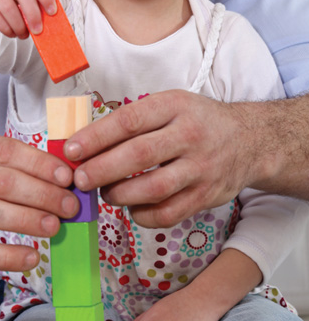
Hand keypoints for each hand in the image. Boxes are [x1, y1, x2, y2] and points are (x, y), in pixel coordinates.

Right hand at [0, 132, 77, 273]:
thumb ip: (20, 168)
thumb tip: (67, 178)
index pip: (7, 151)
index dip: (39, 164)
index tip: (67, 177)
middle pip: (3, 182)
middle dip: (42, 194)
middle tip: (69, 206)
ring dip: (29, 220)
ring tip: (55, 227)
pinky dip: (9, 256)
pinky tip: (32, 257)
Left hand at [64, 90, 257, 227]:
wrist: (250, 141)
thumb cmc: (198, 121)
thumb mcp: (170, 105)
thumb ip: (133, 121)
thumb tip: (84, 142)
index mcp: (175, 106)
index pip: (128, 121)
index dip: (95, 137)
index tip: (71, 150)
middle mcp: (190, 136)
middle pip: (138, 156)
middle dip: (101, 170)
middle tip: (79, 179)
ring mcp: (201, 168)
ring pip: (152, 189)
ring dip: (119, 194)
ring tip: (104, 193)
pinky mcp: (206, 196)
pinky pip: (167, 214)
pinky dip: (142, 215)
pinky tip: (130, 207)